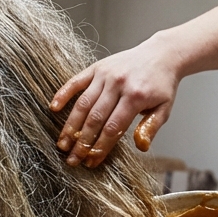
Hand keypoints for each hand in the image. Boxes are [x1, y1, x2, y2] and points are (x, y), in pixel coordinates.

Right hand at [49, 34, 182, 167]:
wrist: (162, 54)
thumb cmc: (161, 85)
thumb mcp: (164, 108)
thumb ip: (151, 127)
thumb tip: (140, 147)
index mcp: (136, 96)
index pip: (113, 128)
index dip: (101, 147)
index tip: (91, 162)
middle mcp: (118, 84)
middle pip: (95, 118)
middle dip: (82, 142)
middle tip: (72, 159)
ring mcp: (105, 75)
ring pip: (83, 104)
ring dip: (71, 126)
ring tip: (62, 144)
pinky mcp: (96, 67)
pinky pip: (76, 82)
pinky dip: (63, 94)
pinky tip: (54, 108)